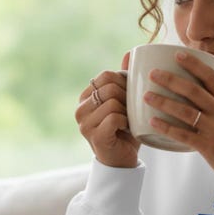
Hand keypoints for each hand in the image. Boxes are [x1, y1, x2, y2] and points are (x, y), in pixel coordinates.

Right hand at [76, 52, 139, 167]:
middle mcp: (80, 109)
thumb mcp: (126, 102)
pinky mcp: (94, 136)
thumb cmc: (126, 131)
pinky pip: (114, 117)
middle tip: (132, 111)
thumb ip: (125, 79)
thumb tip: (128, 53)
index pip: (106, 75)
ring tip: (129, 121)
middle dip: (128, 97)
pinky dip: (126, 122)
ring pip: (112, 102)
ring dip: (128, 112)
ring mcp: (84, 123)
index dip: (124, 82)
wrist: (123, 161)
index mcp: (86, 97)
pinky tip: (126, 130)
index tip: (131, 96)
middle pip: (110, 87)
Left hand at [144, 51, 213, 172]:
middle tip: (153, 74)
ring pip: (185, 111)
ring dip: (163, 102)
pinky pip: (183, 135)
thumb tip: (196, 90)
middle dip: (171, 80)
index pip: (211, 77)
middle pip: (194, 91)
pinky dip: (166, 127)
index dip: (194, 64)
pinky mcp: (207, 146)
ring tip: (147, 96)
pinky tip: (152, 122)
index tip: (178, 54)